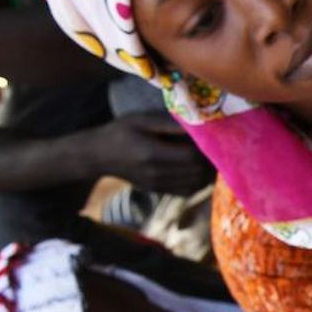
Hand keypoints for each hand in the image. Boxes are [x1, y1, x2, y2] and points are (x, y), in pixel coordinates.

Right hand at [82, 113, 214, 194]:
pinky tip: (198, 169)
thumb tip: (196, 123)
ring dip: (207, 172)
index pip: (191, 156)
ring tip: (208, 157)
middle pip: (196, 171)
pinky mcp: (157, 190)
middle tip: (213, 146)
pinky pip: (187, 191)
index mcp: (152, 153)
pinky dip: (199, 182)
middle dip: (209, 160)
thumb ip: (168, 123)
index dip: (206, 148)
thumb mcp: (142, 120)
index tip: (209, 136)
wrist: (98, 155)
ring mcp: (157, 184)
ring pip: (196, 184)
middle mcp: (156, 172)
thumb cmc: (121, 132)